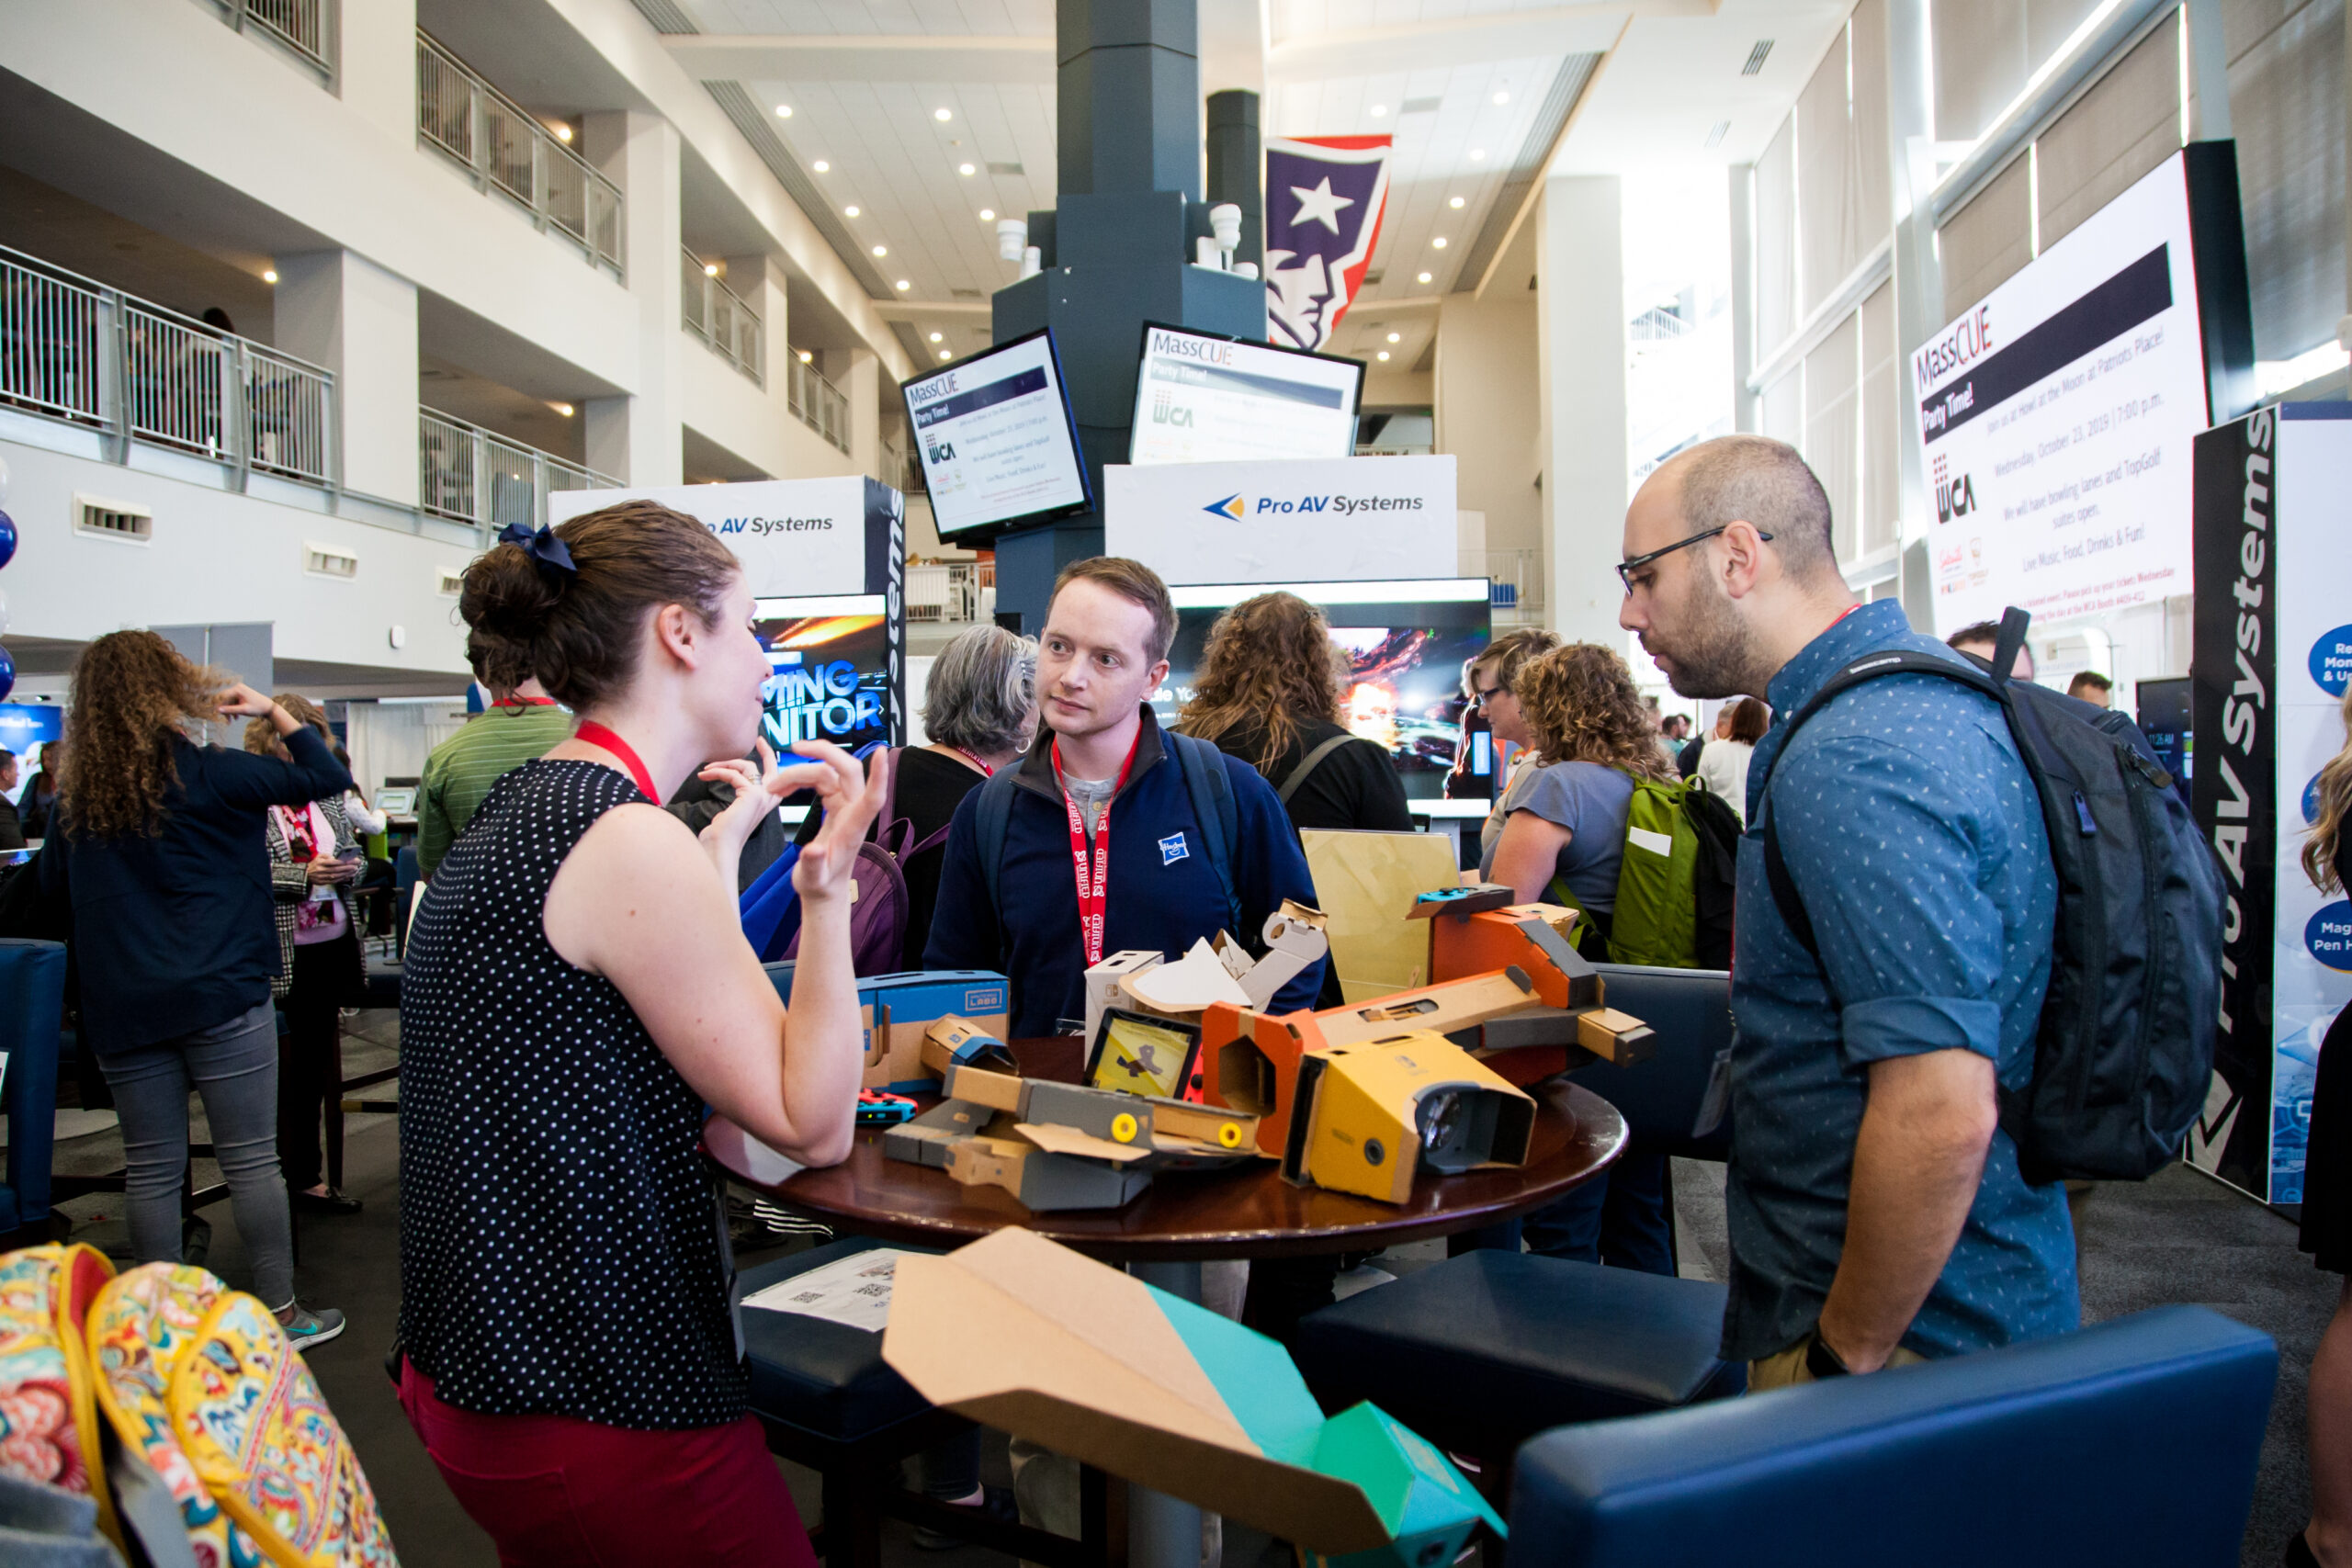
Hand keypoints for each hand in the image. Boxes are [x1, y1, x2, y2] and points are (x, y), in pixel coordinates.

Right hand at [218, 682, 296, 734]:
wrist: (269, 708)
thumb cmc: (257, 708)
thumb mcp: (243, 710)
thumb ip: (230, 710)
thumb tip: (218, 710)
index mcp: (237, 689)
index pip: (223, 696)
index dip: (219, 706)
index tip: (217, 714)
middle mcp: (237, 688)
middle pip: (225, 699)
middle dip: (225, 710)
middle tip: (227, 720)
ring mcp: (239, 690)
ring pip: (228, 701)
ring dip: (229, 711)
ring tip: (232, 720)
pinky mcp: (241, 694)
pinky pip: (233, 702)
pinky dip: (233, 709)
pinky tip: (236, 717)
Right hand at [304, 857, 355, 886]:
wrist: (305, 875)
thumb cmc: (314, 864)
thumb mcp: (318, 857)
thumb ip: (327, 856)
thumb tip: (335, 858)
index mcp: (320, 863)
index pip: (333, 862)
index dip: (343, 861)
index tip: (351, 860)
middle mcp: (321, 870)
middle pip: (336, 869)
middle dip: (347, 868)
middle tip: (356, 866)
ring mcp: (322, 877)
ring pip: (337, 876)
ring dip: (347, 874)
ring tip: (355, 871)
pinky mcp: (323, 882)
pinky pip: (334, 881)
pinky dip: (342, 879)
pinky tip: (349, 877)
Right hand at [789, 743, 889, 903]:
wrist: (823, 890)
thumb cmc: (820, 885)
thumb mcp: (812, 879)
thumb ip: (813, 865)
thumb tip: (814, 850)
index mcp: (854, 827)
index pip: (873, 796)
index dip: (878, 775)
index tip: (880, 753)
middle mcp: (853, 812)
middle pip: (848, 770)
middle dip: (824, 753)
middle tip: (795, 747)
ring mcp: (845, 806)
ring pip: (829, 772)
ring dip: (800, 771)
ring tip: (774, 787)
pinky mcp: (836, 804)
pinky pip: (821, 779)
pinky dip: (801, 778)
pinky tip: (783, 789)